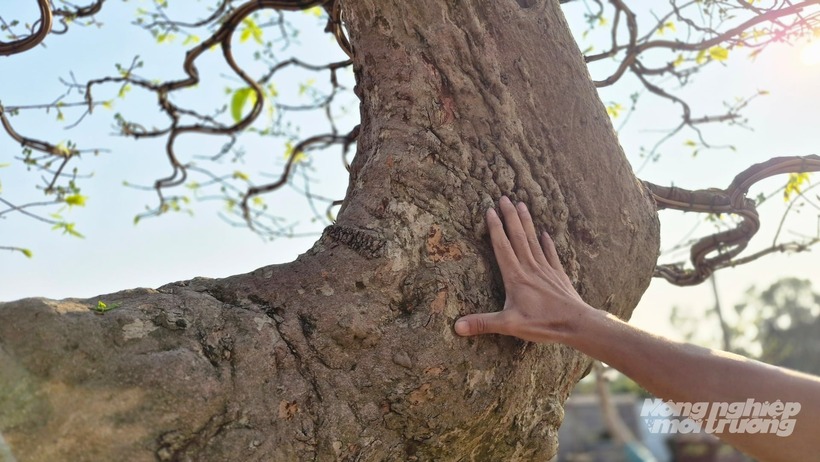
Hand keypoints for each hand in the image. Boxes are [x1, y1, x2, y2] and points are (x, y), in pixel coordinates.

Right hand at [454, 196, 590, 342]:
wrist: (577, 324)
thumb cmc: (543, 324)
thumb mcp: (509, 325)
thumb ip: (482, 323)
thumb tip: (456, 326)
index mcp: (515, 276)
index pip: (502, 246)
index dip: (495, 227)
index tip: (489, 209)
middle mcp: (530, 267)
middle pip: (517, 236)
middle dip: (509, 216)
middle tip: (504, 197)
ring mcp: (546, 269)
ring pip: (533, 240)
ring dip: (526, 222)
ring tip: (522, 204)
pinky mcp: (558, 275)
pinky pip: (551, 254)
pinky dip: (548, 243)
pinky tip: (546, 234)